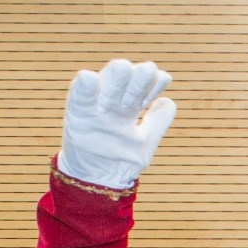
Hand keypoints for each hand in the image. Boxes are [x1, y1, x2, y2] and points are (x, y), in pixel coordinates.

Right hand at [58, 59, 176, 189]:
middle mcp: (112, 107)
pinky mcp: (77, 118)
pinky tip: (88, 77)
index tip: (164, 78)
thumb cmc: (119, 160)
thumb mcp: (144, 141)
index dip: (153, 85)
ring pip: (105, 91)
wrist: (97, 181)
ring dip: (114, 78)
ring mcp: (95, 111)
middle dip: (137, 79)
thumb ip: (157, 123)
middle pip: (126, 89)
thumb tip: (170, 101)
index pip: (142, 94)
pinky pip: (79, 101)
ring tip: (123, 66)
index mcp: (127, 111)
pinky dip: (83, 90)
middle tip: (149, 68)